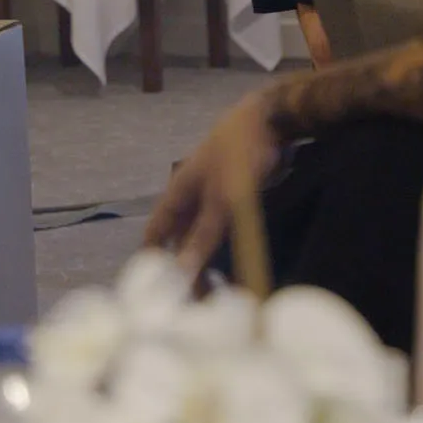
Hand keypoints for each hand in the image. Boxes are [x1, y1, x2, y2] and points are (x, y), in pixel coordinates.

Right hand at [142, 92, 282, 284]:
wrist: (270, 119)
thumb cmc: (239, 156)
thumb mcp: (221, 201)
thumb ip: (203, 237)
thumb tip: (181, 272)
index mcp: (178, 193)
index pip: (155, 232)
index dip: (152, 260)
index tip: (156, 293)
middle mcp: (190, 195)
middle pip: (179, 238)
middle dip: (184, 268)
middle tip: (195, 302)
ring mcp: (212, 194)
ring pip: (202, 234)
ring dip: (205, 260)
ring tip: (216, 290)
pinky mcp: (233, 195)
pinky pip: (222, 228)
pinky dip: (223, 247)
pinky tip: (234, 264)